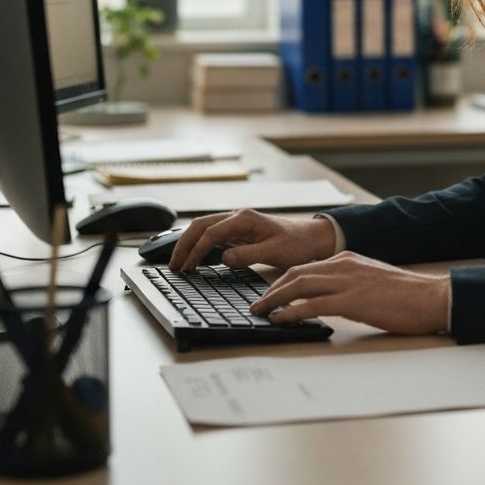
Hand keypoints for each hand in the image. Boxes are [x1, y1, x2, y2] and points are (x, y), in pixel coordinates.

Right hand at [169, 209, 335, 272]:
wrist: (311, 238)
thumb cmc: (297, 243)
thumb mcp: (275, 251)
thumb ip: (248, 255)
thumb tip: (224, 258)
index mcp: (245, 218)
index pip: (211, 233)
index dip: (196, 251)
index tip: (187, 268)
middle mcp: (238, 217)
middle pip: (200, 225)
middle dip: (183, 244)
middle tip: (173, 265)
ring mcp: (237, 223)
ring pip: (203, 228)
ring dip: (188, 243)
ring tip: (178, 263)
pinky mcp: (238, 232)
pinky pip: (212, 235)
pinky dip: (198, 245)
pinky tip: (192, 258)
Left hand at [251, 251, 450, 334]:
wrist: (430, 296)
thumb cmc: (407, 295)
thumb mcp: (373, 281)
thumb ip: (352, 283)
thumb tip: (332, 298)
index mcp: (349, 259)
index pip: (307, 267)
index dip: (284, 280)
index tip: (270, 292)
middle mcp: (344, 265)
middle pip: (296, 273)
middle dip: (272, 289)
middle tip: (257, 304)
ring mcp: (347, 281)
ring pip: (299, 285)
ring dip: (274, 299)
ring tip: (259, 311)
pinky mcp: (352, 300)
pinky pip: (312, 304)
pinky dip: (291, 311)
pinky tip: (279, 318)